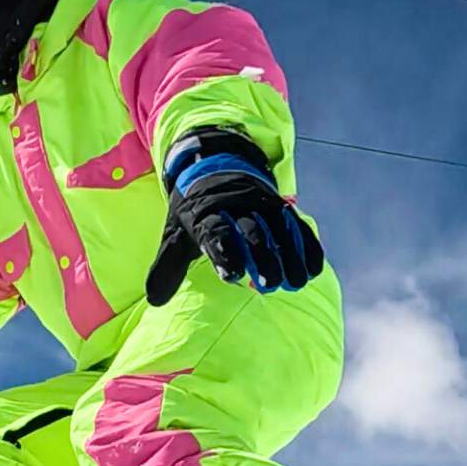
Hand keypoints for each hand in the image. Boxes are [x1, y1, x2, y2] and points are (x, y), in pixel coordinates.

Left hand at [146, 127, 323, 305]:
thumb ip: (167, 267)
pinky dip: (307, 246)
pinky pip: (297, 226)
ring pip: (278, 229)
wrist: (216, 165)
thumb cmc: (194, 210)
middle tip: (269, 284)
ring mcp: (262, 203)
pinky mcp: (280, 207)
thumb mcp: (175, 233)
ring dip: (290, 255)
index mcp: (207, 212)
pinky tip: (312, 270)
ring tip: (296, 282)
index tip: (232, 276)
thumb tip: (154, 300)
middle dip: (262, 256)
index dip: (224, 253)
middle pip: (252, 231)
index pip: (215, 232)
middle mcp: (237, 205)